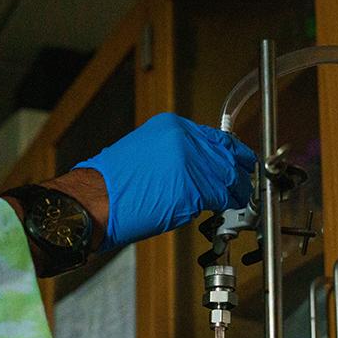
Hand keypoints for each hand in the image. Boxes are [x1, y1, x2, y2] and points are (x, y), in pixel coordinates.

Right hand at [77, 112, 255, 250]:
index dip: (232, 153)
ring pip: (228, 177)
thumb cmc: (113, 184)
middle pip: (228, 155)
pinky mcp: (192, 189)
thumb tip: (201, 166)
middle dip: (239, 172)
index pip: (218, 137)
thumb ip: (178, 154)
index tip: (240, 162)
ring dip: (236, 191)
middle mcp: (184, 140)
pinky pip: (220, 197)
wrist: (93, 201)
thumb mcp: (147, 152)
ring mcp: (190, 164)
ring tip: (237, 200)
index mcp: (172, 127)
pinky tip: (224, 209)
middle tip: (244, 184)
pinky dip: (226, 205)